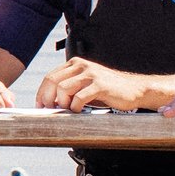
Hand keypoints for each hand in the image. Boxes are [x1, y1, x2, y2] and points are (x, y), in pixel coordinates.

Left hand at [35, 57, 149, 112]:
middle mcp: (82, 66)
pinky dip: (75, 106)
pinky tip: (78, 111)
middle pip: (53, 81)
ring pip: (63, 88)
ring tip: (67, 110)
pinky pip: (79, 97)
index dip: (42, 92)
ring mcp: (91, 74)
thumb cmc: (108, 91)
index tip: (40, 105)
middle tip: (49, 110)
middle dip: (47, 98)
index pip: (50, 76)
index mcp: (76, 64)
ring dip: (61, 102)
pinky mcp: (100, 85)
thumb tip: (49, 102)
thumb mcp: (85, 85)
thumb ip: (69, 88)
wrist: (134, 90)